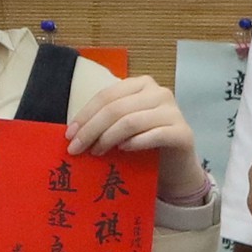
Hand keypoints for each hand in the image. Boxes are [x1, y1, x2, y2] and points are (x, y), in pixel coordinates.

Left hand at [67, 68, 209, 210]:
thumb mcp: (120, 127)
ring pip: (131, 121)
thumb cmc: (143, 144)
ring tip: (96, 152)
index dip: (85, 115)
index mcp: (141, 85)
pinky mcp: (183, 132)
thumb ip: (103, 121)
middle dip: (91, 129)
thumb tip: (72, 131)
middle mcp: (159, 93)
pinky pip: (154, 135)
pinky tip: (122, 150)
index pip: (106, 96)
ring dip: (108, 138)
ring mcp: (173, 112)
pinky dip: (134, 143)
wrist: (175, 167)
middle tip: (76, 148)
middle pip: (116, 108)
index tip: (69, 135)